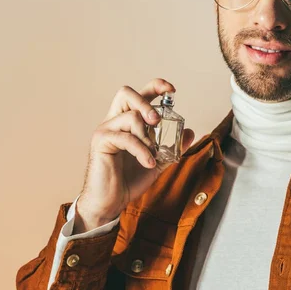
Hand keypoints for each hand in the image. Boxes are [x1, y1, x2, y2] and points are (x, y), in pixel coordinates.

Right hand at [73, 79, 194, 233]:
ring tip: (153, 153)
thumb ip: (172, 147)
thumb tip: (190, 132)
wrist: (109, 203)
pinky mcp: (101, 142)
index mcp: (127, 122)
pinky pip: (126, 138)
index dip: (155, 86)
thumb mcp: (157, 161)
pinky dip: (142, 150)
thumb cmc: (128, 180)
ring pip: (129, 116)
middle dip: (146, 102)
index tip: (172, 90)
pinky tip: (149, 163)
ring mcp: (106, 130)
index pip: (139, 94)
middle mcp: (114, 121)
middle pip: (126, 93)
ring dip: (147, 135)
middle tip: (157, 121)